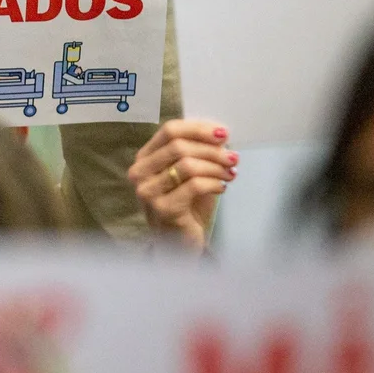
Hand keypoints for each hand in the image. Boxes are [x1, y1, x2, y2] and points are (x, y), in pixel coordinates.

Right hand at [129, 120, 236, 250]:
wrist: (178, 243)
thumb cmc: (186, 205)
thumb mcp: (190, 173)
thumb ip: (199, 152)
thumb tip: (221, 134)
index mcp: (144, 158)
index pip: (170, 130)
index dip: (198, 129)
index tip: (223, 134)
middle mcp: (140, 173)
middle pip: (179, 146)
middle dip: (211, 150)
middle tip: (233, 158)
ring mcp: (148, 192)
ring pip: (188, 165)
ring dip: (215, 167)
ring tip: (230, 173)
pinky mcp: (163, 209)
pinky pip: (194, 185)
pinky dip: (213, 183)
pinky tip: (221, 188)